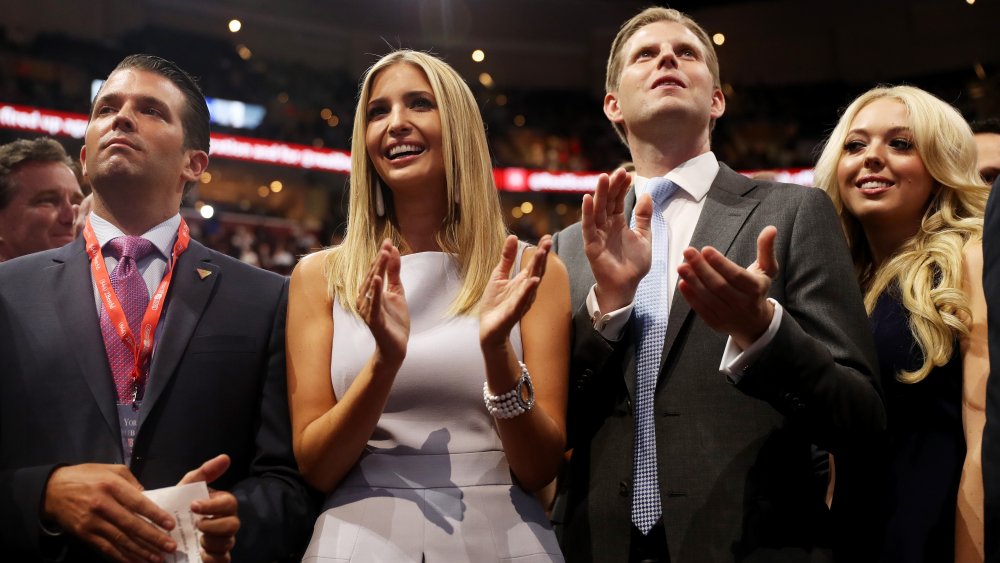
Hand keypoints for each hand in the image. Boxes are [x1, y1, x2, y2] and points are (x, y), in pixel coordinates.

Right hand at [43, 463, 175, 562]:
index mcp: (111, 485)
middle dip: (152, 538)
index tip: (170, 525)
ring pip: (120, 540)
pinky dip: (121, 557)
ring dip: (140, 551)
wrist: (51, 490)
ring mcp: (91, 522)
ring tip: (157, 558)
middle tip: (170, 547)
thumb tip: (148, 497)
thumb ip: (131, 482)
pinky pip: (106, 548)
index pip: (138, 503)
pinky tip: (135, 562)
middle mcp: (102, 505)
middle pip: (131, 525)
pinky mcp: (84, 534)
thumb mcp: (110, 469)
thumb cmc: (86, 476)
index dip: (155, 515)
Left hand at [178, 455, 239, 562]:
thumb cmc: (177, 506)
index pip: (230, 503)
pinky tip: (200, 554)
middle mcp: (226, 523)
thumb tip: (226, 457)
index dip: (213, 505)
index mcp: (221, 505)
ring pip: (228, 543)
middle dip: (214, 525)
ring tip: (196, 540)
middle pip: (234, 524)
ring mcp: (223, 541)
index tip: (193, 506)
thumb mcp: (186, 487)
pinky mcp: (218, 557)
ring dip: (211, 542)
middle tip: (197, 525)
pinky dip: (212, 558)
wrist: (162, 531)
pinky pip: (223, 560)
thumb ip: (204, 473)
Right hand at [356, 239, 408, 365]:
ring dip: (377, 271)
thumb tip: (393, 251)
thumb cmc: (394, 320)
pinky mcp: (373, 320)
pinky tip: (377, 278)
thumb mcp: (397, 292)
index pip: (375, 271)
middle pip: (372, 276)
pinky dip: (375, 291)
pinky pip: (373, 303)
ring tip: (383, 255)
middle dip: (380, 260)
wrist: (396, 347)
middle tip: (386, 245)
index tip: (388, 241)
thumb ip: (394, 273)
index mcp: (370, 292)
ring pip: (371, 287)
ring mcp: (368, 310)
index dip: (381, 256)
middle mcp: (365, 299)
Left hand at [480, 235, 550, 348]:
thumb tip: (513, 236)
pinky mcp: (514, 311)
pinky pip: (522, 300)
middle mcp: (526, 290)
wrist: (489, 327)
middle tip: (548, 242)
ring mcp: (521, 301)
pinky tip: (533, 281)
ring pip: (532, 283)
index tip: (546, 237)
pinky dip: (528, 291)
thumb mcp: (499, 275)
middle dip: (542, 256)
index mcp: (523, 281)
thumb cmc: (496, 303)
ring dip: (537, 269)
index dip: (541, 251)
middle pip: (537, 270)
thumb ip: (507, 258)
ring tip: (542, 254)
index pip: (535, 263)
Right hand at [581, 167, 651, 311]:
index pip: (618, 200)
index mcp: (618, 223)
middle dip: (612, 186)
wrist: (627, 286)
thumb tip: (647, 195)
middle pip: (607, 202)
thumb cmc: (634, 265)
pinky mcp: (591, 245)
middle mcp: (606, 226)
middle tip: (618, 171)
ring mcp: (597, 234)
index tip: (627, 174)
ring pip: (597, 210)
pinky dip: (587, 212)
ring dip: (599, 194)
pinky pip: (588, 226)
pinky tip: (588, 198)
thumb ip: (644, 217)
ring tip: (603, 177)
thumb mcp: (644, 237)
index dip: (622, 187)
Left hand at [677, 226, 778, 348]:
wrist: (754, 322)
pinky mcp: (716, 323)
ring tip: (681, 266)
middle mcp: (743, 304)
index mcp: (756, 289)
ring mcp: (729, 315)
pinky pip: (701, 309)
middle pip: (719, 285)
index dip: (720, 263)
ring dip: (693, 281)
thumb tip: (771, 228)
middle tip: (688, 251)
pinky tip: (682, 282)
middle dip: (701, 268)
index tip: (705, 249)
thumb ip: (766, 249)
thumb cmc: (757, 289)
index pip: (736, 276)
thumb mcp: (767, 269)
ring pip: (708, 297)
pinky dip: (690, 296)